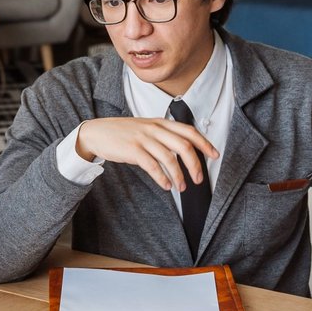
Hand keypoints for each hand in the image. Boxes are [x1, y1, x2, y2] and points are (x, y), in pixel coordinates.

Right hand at [74, 117, 218, 191]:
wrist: (97, 133)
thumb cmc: (123, 133)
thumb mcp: (146, 128)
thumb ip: (163, 136)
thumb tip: (183, 151)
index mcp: (160, 122)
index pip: (189, 131)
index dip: (204, 143)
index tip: (214, 155)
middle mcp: (155, 129)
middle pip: (184, 146)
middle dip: (195, 165)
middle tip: (199, 179)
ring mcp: (144, 139)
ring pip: (169, 158)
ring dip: (179, 176)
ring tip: (181, 187)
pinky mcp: (133, 150)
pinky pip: (152, 166)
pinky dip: (162, 178)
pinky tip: (166, 186)